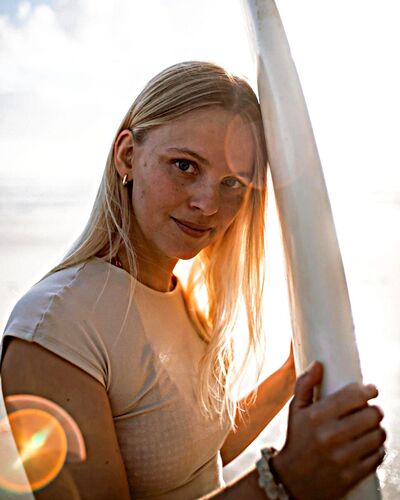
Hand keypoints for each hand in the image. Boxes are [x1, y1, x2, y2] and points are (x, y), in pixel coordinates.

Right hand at [272, 362, 385, 499]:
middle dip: (375, 409)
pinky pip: (378, 456)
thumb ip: (305, 384)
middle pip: (371, 415)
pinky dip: (378, 448)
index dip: (368, 390)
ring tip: (371, 426)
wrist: (293, 480)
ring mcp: (343, 457)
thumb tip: (318, 364)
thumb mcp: (295, 410)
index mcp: (317, 416)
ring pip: (378, 435)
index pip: (354, 396)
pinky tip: (370, 444)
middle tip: (371, 409)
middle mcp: (330, 436)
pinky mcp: (352, 475)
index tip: (371, 389)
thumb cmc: (297, 439)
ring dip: (378, 428)